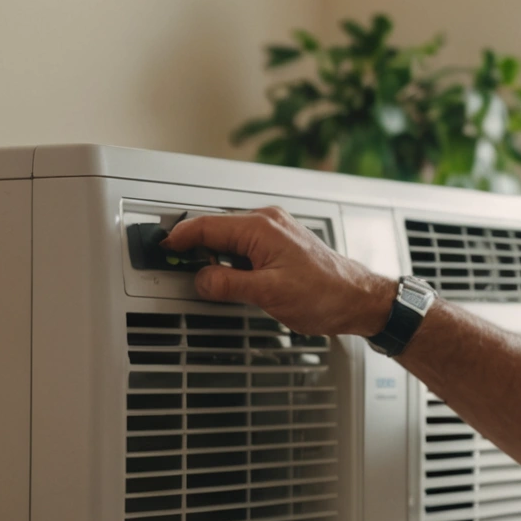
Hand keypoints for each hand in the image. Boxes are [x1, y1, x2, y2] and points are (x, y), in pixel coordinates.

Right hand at [163, 207, 395, 336]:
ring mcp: (276, 231)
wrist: (359, 299)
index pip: (206, 226)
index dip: (179, 238)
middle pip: (216, 229)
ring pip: (230, 239)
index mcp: (261, 227)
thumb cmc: (326, 294)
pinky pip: (245, 246)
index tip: (162, 249)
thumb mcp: (268, 294)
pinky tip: (232, 279)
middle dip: (195, 248)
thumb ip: (227, 284)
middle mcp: (268, 222)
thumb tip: (200, 280)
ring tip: (207, 280)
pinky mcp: (281, 244)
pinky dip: (232, 260)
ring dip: (215, 257)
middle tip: (177, 269)